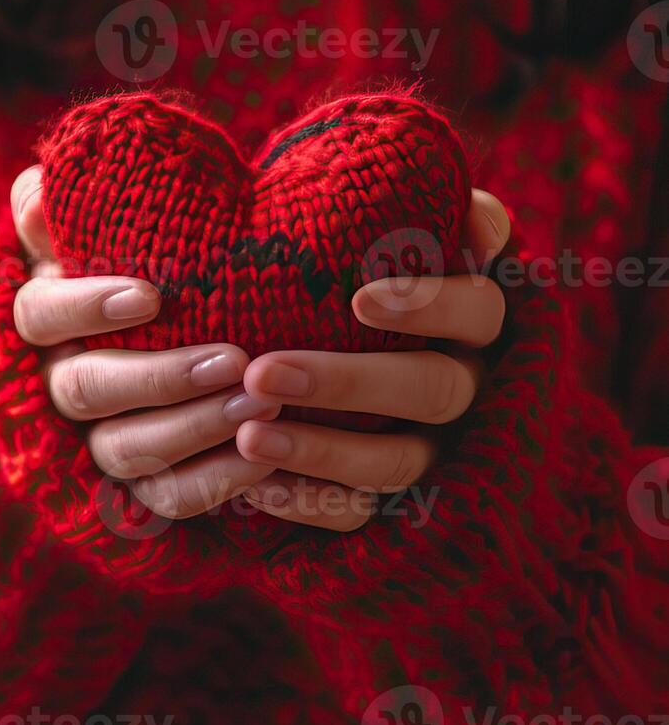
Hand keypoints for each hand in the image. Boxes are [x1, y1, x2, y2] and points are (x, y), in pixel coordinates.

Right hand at [10, 166, 280, 520]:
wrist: (210, 312)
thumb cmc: (151, 249)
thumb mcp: (109, 220)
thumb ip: (68, 203)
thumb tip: (41, 194)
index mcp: (44, 314)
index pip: (39, 314)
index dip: (86, 308)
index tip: (151, 297)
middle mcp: (58, 381)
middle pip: (83, 390)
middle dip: (159, 378)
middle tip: (232, 359)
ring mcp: (95, 439)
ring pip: (124, 450)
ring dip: (193, 430)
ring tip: (261, 403)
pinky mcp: (141, 484)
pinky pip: (165, 498)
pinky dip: (212, 482)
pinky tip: (265, 458)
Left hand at [231, 189, 512, 529]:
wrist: (308, 327)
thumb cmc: (354, 260)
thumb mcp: (391, 225)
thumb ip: (433, 210)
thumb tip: (476, 228)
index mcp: (473, 318)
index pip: (477, 310)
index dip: (429, 304)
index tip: (361, 298)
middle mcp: (465, 385)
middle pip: (431, 390)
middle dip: (348, 381)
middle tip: (263, 371)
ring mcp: (431, 448)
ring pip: (395, 463)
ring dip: (321, 450)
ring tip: (247, 435)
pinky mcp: (389, 497)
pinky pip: (359, 513)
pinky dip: (308, 502)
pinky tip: (253, 488)